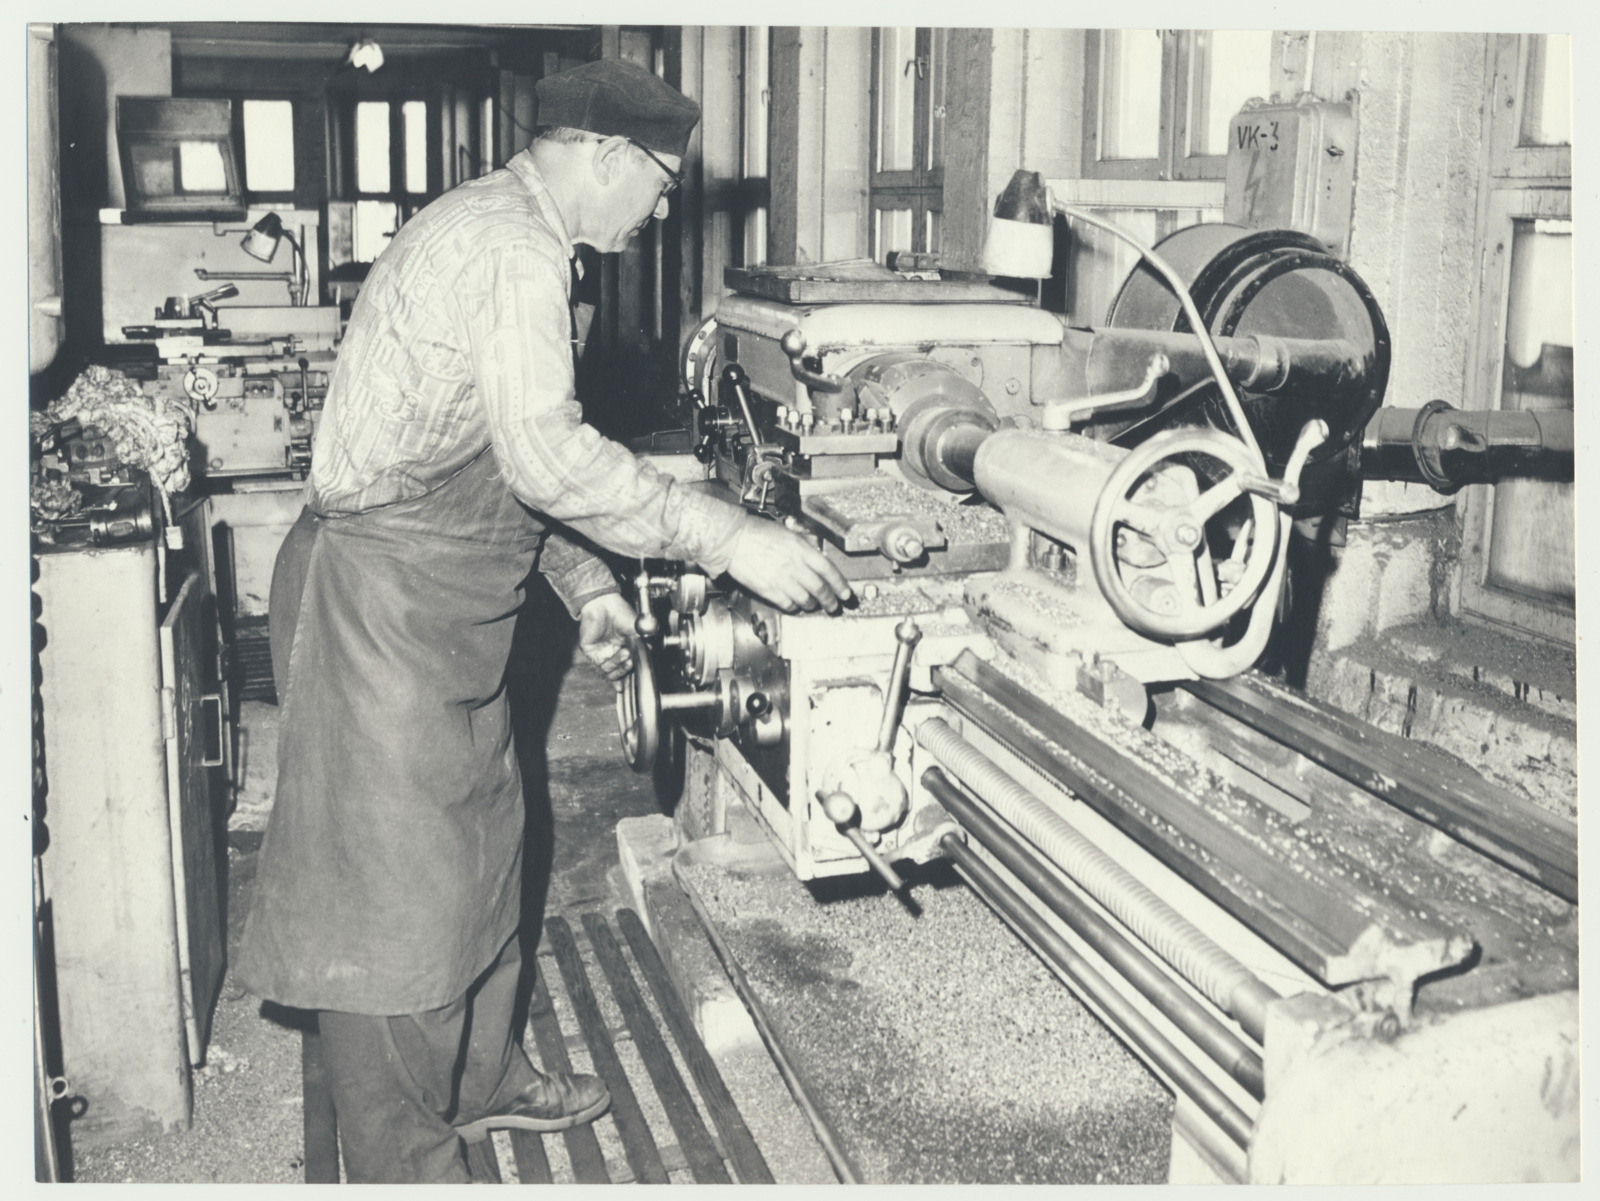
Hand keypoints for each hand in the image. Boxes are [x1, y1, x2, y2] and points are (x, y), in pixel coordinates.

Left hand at [576, 592, 637, 687]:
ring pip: (607, 670)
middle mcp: (612, 651)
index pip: (625, 666)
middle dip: (625, 669)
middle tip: (631, 661)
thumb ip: (642, 645)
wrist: (603, 603)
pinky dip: (605, 660)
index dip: (629, 675)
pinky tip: (611, 652)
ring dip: (617, 664)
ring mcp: (600, 652)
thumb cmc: (620, 613)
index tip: (635, 679)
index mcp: (623, 647)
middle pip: (616, 672)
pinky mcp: (589, 650)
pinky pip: (598, 663)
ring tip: (624, 653)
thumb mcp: (635, 631)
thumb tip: (649, 655)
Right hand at [725, 519, 852, 613]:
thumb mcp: (787, 533)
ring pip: (806, 600)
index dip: (840, 584)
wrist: (731, 539)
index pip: (828, 570)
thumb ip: (803, 547)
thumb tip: (815, 559)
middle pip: (820, 589)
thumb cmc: (756, 532)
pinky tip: (794, 605)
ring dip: (812, 605)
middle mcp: (794, 566)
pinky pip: (787, 605)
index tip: (846, 594)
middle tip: (834, 606)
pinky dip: (794, 607)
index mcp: (801, 549)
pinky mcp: (768, 591)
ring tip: (813, 606)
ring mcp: (781, 580)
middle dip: (830, 601)